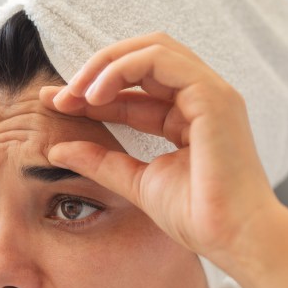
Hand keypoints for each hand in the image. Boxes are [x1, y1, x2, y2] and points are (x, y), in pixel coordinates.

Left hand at [41, 33, 282, 267]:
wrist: (234, 237)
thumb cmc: (200, 217)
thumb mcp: (136, 182)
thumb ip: (100, 161)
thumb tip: (56, 148)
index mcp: (188, 117)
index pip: (134, 91)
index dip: (92, 93)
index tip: (54, 105)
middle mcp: (202, 98)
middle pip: (143, 59)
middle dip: (97, 70)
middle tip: (60, 96)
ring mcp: (210, 93)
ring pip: (151, 50)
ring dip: (105, 65)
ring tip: (76, 94)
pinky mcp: (212, 95)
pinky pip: (160, 60)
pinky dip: (122, 69)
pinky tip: (96, 96)